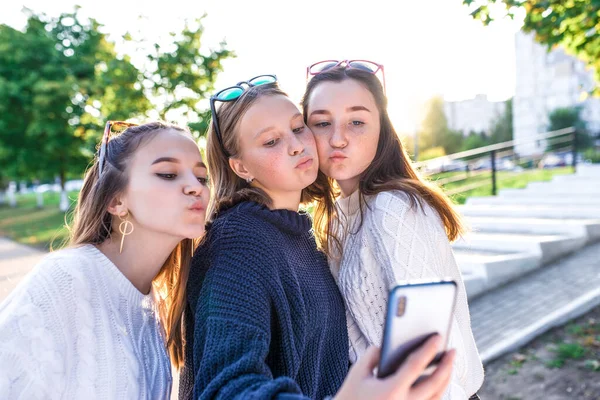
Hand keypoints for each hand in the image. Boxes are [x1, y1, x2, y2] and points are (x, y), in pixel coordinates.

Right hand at [334, 334, 454, 399]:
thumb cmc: (351, 397)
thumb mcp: (357, 373)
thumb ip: (373, 354)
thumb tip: (388, 346)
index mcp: (392, 391)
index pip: (416, 365)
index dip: (429, 349)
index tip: (438, 337)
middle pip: (435, 383)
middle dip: (447, 365)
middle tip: (453, 351)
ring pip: (437, 397)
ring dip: (446, 379)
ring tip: (448, 365)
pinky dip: (437, 391)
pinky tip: (438, 381)